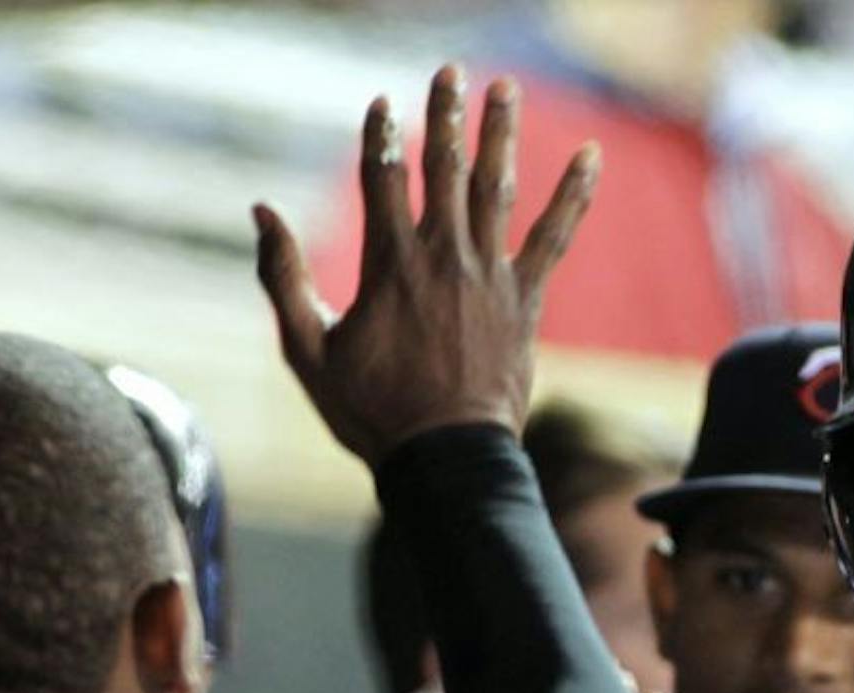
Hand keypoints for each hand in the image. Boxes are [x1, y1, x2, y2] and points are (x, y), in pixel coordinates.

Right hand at [254, 65, 599, 465]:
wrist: (446, 458)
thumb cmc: (372, 413)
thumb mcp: (308, 351)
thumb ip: (282, 278)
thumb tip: (261, 212)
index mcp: (388, 265)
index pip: (382, 178)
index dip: (381, 135)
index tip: (383, 104)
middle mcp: (441, 257)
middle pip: (443, 167)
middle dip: (446, 115)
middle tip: (451, 72)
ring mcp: (488, 275)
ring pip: (496, 187)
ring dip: (501, 133)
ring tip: (505, 88)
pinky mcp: (524, 300)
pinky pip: (554, 236)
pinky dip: (574, 194)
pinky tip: (591, 155)